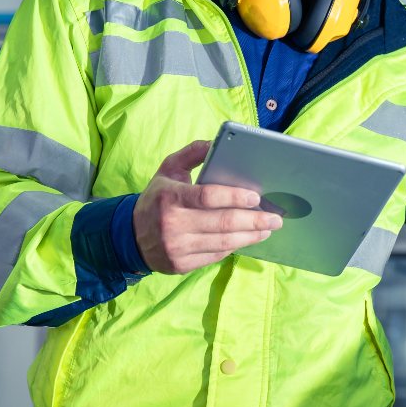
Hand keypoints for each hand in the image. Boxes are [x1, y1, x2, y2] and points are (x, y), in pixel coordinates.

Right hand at [133, 140, 280, 273]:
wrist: (129, 236)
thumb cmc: (157, 198)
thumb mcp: (169, 169)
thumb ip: (193, 153)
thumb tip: (217, 141)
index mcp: (170, 197)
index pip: (208, 197)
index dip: (235, 197)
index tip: (257, 197)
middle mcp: (172, 224)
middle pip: (223, 223)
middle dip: (255, 221)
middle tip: (276, 219)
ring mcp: (176, 247)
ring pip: (224, 243)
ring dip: (251, 236)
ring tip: (268, 229)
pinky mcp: (180, 265)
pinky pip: (215, 256)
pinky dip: (234, 247)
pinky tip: (248, 239)